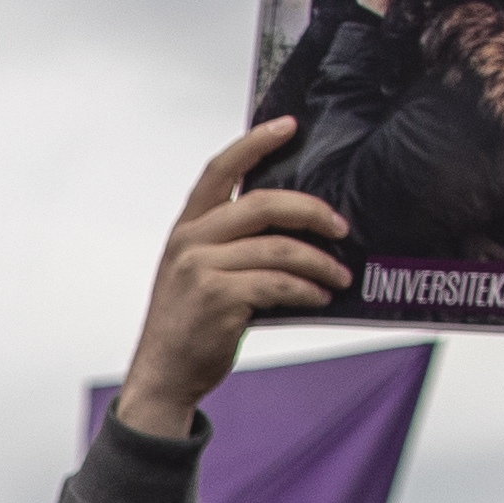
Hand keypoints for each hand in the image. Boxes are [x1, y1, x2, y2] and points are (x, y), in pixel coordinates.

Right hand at [119, 120, 350, 440]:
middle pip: (263, 204)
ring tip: (338, 275)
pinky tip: (320, 296)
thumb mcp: (199, 273)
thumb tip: (298, 229)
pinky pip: (279, 283)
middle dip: (311, 212)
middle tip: (340, 228)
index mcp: (187, 229)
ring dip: (319, 262)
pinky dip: (308, 290)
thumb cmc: (189, 325)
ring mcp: (201, 269)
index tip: (289, 126)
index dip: (255, 143)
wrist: (164, 376)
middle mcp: (190, 242)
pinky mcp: (218, 298)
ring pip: (279, 249)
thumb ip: (233, 244)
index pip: (220, 170)